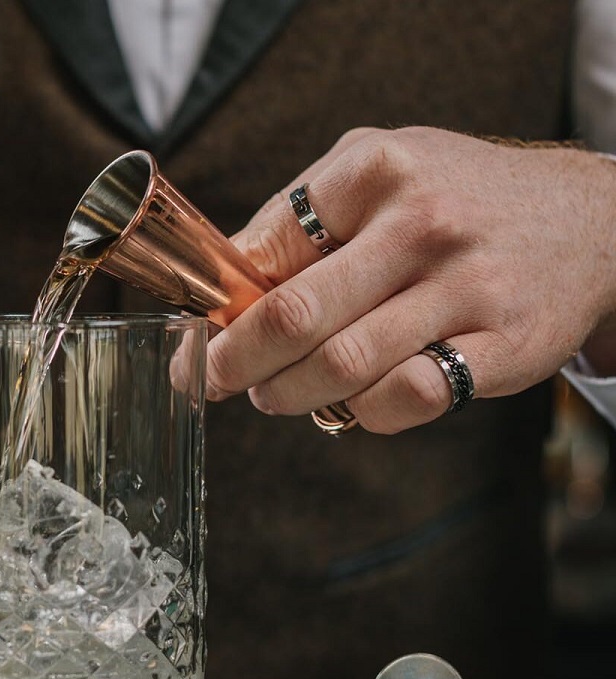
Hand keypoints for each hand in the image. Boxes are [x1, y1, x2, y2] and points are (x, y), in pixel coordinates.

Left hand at [204, 126, 615, 432]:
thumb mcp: (373, 173)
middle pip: (293, 317)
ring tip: (278, 393)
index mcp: (376, 172)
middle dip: (237, 363)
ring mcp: (470, 287)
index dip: (218, 308)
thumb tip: (220, 285)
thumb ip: (295, 222)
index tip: (195, 340)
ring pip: (343, 366)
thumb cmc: (454, 198)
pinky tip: (356, 402)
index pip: (265, 250)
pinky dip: (366, 413)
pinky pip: (410, 398)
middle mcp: (424, 223)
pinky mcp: (507, 347)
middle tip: (217, 380)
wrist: (586, 218)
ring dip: (291, 394)